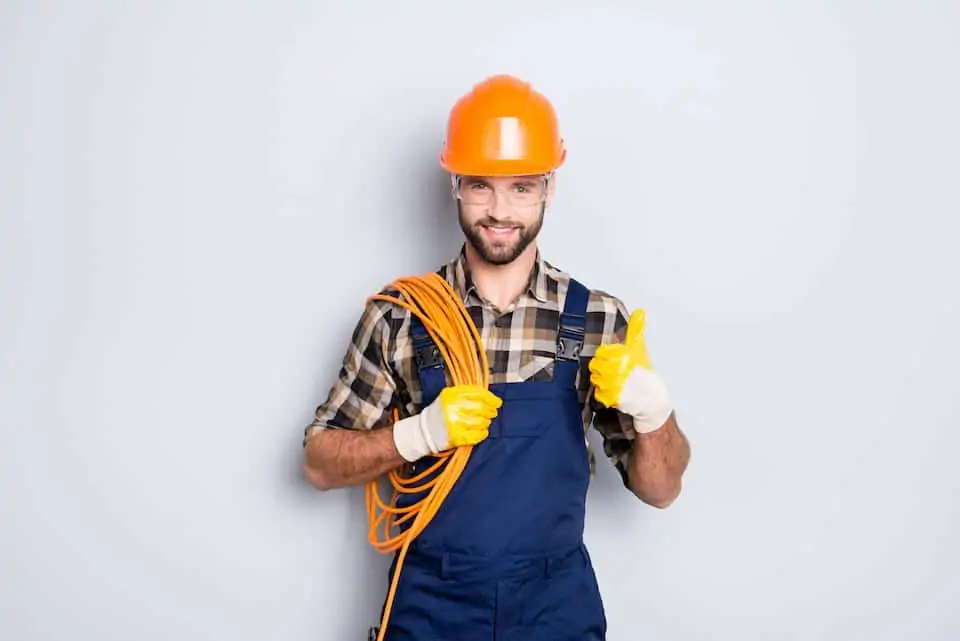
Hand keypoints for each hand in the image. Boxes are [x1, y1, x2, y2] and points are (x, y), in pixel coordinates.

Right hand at [393, 384, 501, 461]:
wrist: (424, 431)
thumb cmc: (438, 413)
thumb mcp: (449, 396)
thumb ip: (466, 394)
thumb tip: (488, 396)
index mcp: (452, 395)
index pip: (478, 394)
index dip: (491, 398)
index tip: (497, 402)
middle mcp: (453, 407)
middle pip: (482, 407)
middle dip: (490, 411)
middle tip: (492, 412)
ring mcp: (455, 423)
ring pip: (481, 421)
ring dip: (486, 422)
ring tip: (483, 422)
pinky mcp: (457, 437)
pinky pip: (477, 435)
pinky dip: (482, 433)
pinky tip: (481, 432)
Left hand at [588, 309, 671, 432]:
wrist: (651, 395)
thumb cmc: (643, 369)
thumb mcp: (638, 346)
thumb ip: (636, 329)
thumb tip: (639, 311)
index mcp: (624, 355)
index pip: (600, 353)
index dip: (605, 356)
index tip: (612, 359)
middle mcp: (619, 369)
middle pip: (595, 366)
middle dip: (601, 368)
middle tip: (611, 371)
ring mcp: (615, 385)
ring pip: (595, 380)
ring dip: (601, 381)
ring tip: (612, 381)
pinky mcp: (613, 398)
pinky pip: (598, 394)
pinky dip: (602, 393)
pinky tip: (612, 391)